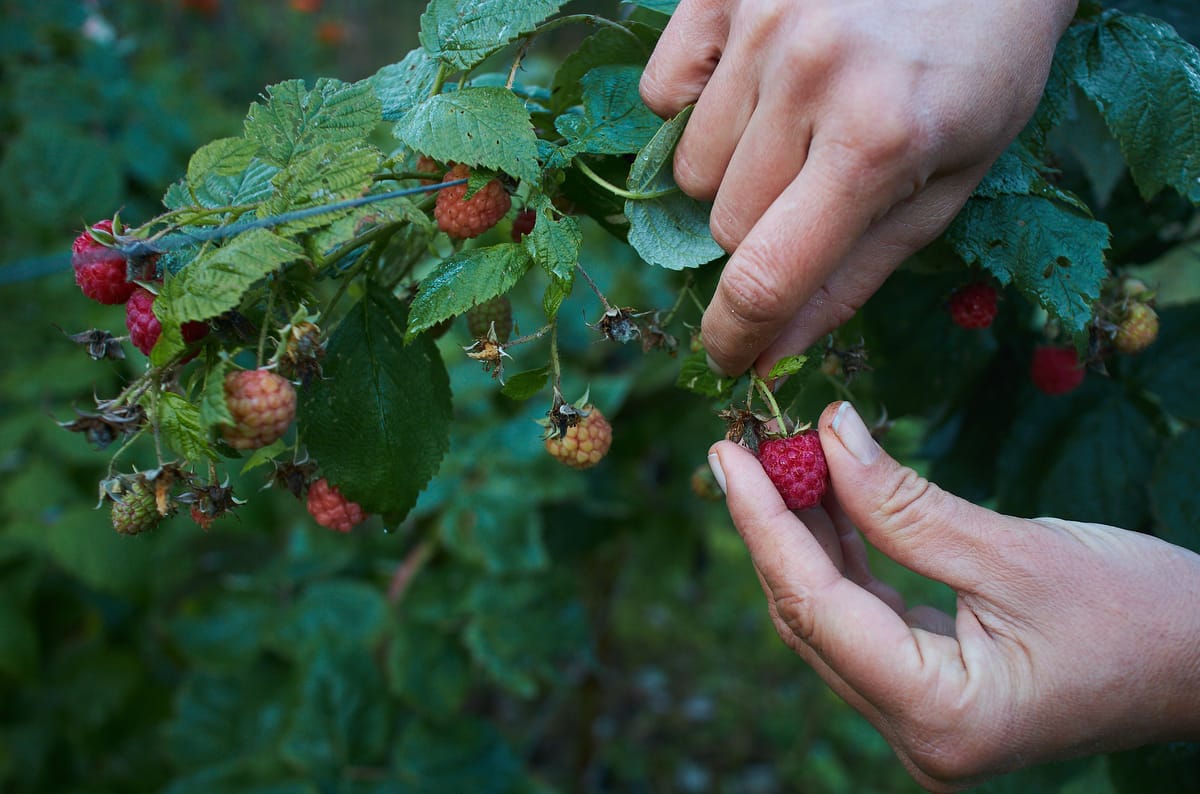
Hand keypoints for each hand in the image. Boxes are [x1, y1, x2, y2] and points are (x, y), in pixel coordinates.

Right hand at [641, 0, 1078, 375]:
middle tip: (817, 183)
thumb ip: (855, 274)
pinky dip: (696, 103)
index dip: (735, 335)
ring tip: (796, 119)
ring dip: (734, 167)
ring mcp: (759, 21)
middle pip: (725, 225)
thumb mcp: (948, 183)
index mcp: (878, 143)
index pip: (767, 278)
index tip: (727, 356)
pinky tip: (753, 79)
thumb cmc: (979, 68)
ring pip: (692, 167)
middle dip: (764, 229)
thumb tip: (772, 353)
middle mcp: (809, 77)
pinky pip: (662, 92)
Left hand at [706, 402, 1199, 789]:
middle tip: (745, 446)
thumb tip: (825, 434)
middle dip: (774, 527)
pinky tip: (827, 498)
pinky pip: (866, 619)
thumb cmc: (1144, 613)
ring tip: (779, 458)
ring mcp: (925, 718)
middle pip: (810, 617)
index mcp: (938, 716)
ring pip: (831, 617)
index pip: (815, 607)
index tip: (727, 452)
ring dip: (805, 537)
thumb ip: (905, 504)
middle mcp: (918, 733)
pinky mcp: (937, 692)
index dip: (764, 523)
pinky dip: (845, 557)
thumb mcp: (1016, 552)